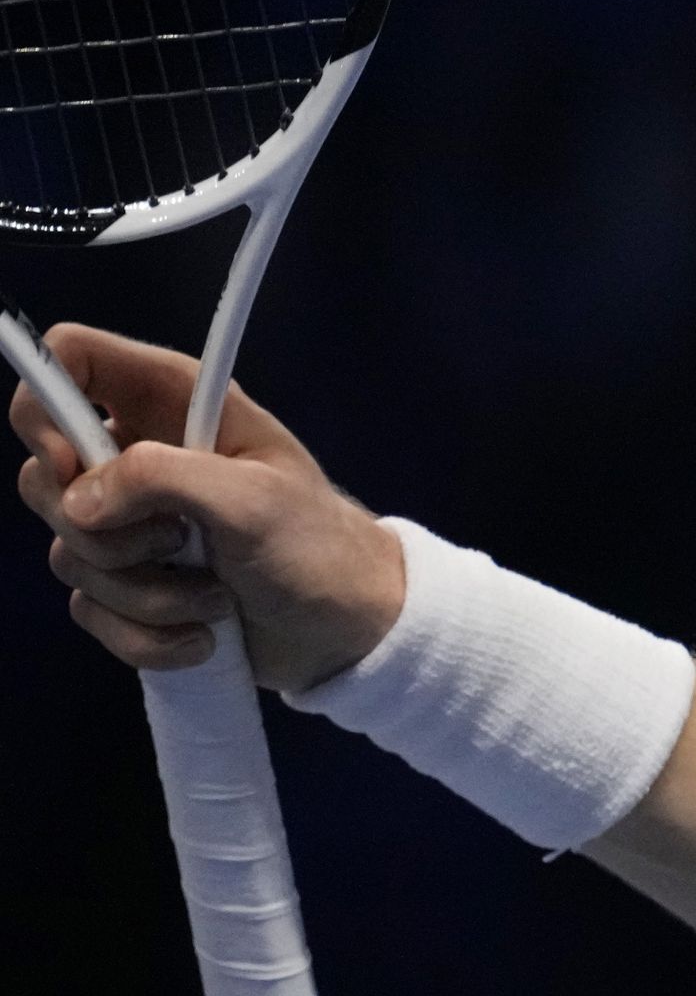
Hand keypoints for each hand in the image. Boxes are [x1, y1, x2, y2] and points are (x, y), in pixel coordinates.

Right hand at [9, 324, 401, 690]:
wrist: (350, 630)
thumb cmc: (318, 546)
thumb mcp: (254, 499)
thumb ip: (162, 477)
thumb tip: (78, 502)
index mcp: (173, 405)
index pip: (72, 359)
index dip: (47, 403)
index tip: (70, 463)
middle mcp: (141, 456)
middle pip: (45, 477)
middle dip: (105, 531)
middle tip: (179, 540)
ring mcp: (130, 524)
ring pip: (70, 553)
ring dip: (144, 593)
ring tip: (216, 596)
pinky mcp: (129, 584)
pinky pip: (90, 609)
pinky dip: (144, 634)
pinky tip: (202, 636)